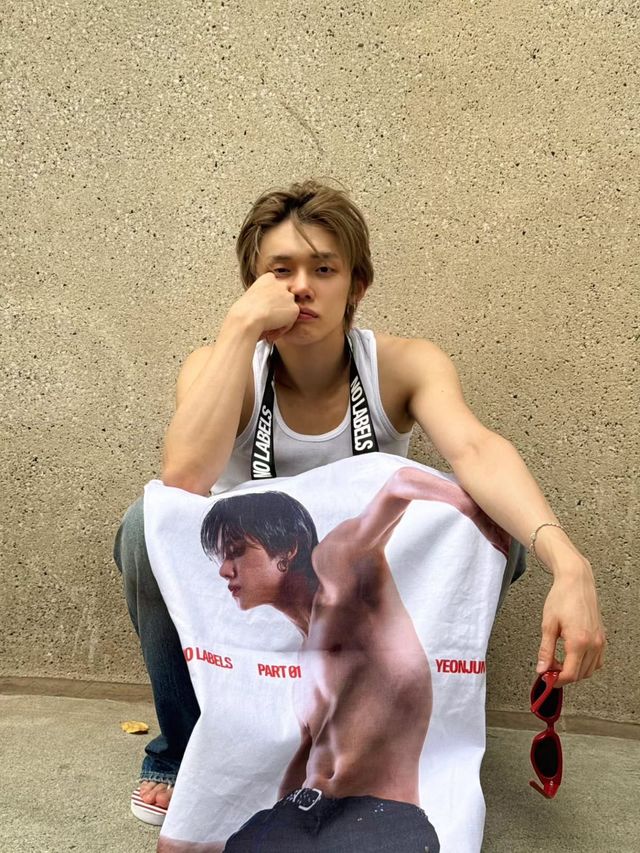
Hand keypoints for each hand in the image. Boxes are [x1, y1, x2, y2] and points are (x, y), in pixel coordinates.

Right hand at [229, 272, 299, 342]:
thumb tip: (265, 307)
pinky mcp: (294, 309)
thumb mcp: (251, 296)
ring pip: (287, 310)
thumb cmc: (244, 310)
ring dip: (280, 319)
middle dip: (278, 308)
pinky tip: (271, 331)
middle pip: (283, 298)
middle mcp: (280, 284)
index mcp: (268, 278)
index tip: (263, 309)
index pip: (275, 288)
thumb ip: (262, 297)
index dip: (271, 301)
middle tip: (268, 320)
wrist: (248, 316)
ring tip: (268, 328)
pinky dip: (282, 328)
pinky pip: (290, 321)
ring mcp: (289, 296)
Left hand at [536, 562, 605, 686]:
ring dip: (574, 670)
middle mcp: (593, 644)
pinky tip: (571, 655)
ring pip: (589, 670)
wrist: (576, 581)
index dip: (556, 680)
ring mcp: (600, 641)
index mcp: (579, 642)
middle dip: (564, 675)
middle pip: (580, 675)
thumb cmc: (562, 598)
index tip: (546, 678)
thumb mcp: (548, 625)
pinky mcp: (602, 637)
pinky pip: (597, 660)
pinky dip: (585, 664)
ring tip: (558, 660)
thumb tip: (542, 669)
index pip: (570, 674)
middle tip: (548, 667)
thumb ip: (545, 650)